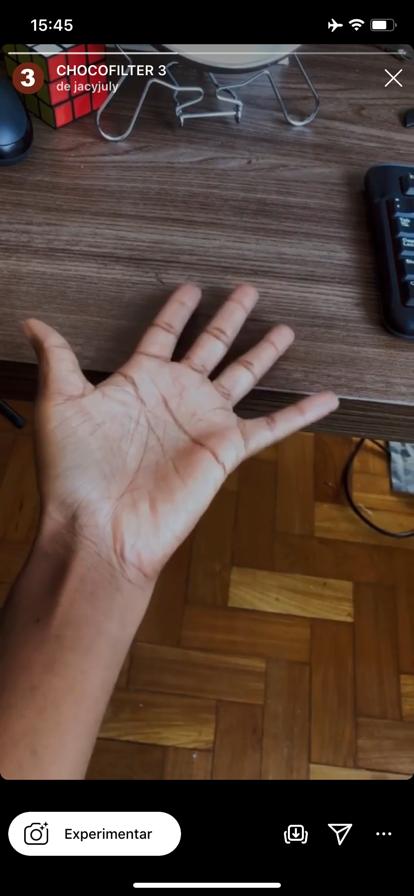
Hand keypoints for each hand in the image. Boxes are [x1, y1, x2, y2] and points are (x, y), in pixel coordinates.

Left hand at [24, 283, 337, 584]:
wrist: (100, 526)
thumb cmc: (75, 472)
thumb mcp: (61, 404)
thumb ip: (57, 359)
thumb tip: (33, 322)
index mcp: (140, 380)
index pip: (164, 333)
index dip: (177, 309)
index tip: (191, 287)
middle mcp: (176, 395)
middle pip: (212, 345)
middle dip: (230, 317)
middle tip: (248, 290)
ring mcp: (204, 421)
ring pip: (244, 375)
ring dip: (265, 352)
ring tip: (285, 328)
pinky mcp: (226, 449)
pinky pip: (272, 426)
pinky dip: (301, 412)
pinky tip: (325, 397)